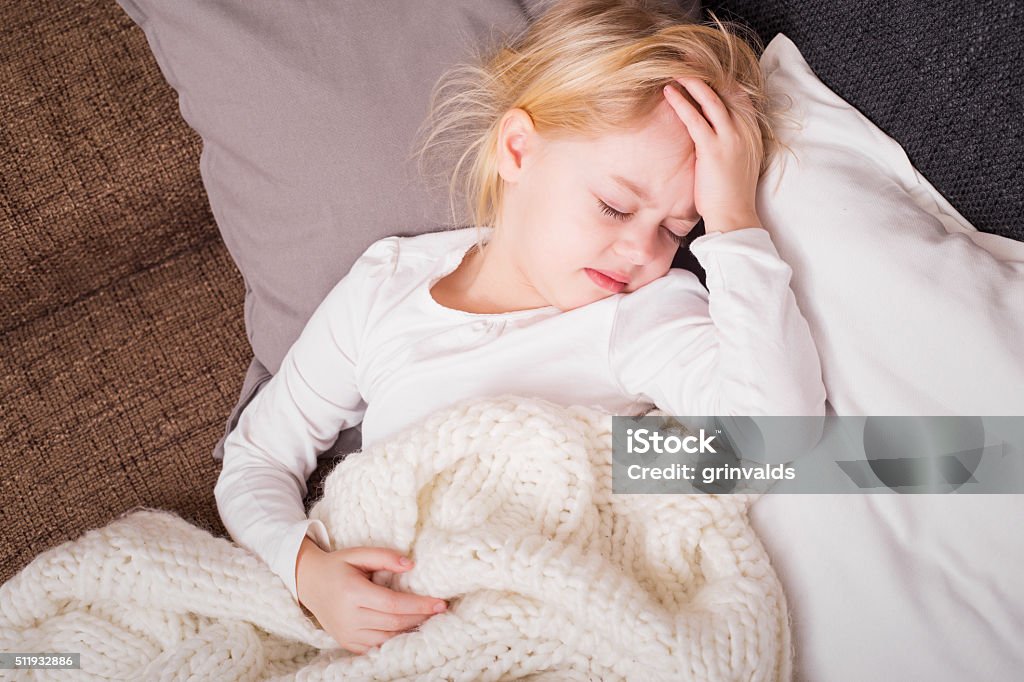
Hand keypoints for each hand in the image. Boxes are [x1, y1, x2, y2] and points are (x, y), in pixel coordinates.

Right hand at [295, 537, 447, 653]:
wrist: (308, 583)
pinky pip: (377, 646)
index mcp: (352, 593)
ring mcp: (347, 634)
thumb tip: (410, 565)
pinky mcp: (347, 643)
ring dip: (411, 630)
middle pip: (394, 623)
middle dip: (420, 617)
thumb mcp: (358, 554)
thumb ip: (384, 557)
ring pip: (388, 638)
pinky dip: (395, 640)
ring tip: (429, 620)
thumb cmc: (336, 566)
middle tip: (440, 611)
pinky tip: (409, 630)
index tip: (440, 603)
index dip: (419, 605)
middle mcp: (349, 617)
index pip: (393, 604)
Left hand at [662, 77, 762, 233]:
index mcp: (752, 132)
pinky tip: (669, 92)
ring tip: (676, 70)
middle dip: (707, 71)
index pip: (739, 94)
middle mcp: (745, 130)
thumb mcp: (737, 161)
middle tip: (688, 57)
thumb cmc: (730, 194)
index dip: (722, 77)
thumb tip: (712, 131)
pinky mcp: (713, 149)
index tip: (704, 65)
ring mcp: (731, 138)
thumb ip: (730, 142)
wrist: (734, 216)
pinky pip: (696, 119)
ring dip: (693, 82)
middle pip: (727, 89)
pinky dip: (682, 103)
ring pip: (712, 99)